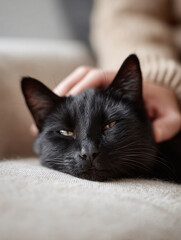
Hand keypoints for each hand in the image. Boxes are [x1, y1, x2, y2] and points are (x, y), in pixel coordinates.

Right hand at [31, 66, 180, 141]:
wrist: (157, 102)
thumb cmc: (161, 107)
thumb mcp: (170, 115)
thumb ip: (166, 124)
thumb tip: (155, 135)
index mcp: (122, 82)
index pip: (99, 77)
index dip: (84, 85)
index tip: (71, 97)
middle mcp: (107, 83)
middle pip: (80, 79)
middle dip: (64, 93)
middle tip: (51, 109)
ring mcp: (98, 89)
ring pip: (73, 88)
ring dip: (58, 102)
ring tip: (44, 121)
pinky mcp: (92, 98)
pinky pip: (73, 99)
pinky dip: (61, 109)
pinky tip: (51, 125)